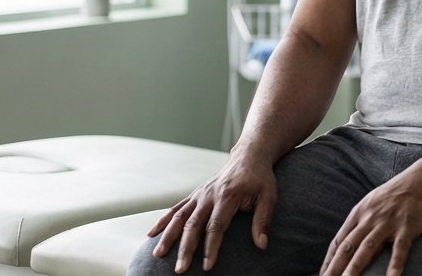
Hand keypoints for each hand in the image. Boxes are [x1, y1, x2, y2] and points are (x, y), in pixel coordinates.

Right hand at [146, 152, 277, 272]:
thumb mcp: (269, 196)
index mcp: (228, 195)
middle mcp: (209, 195)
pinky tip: (151, 234)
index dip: (211, 247)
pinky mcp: (194, 195)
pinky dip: (162, 221)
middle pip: (193, 224)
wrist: (249, 157)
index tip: (207, 266)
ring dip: (167, 236)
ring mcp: (199, 194)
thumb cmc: (260, 178)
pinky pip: (176, 208)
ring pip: (179, 216)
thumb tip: (262, 245)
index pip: (216, 226)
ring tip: (158, 254)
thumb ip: (263, 220)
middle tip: (180, 269)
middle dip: (185, 248)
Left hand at [321, 172, 421, 275]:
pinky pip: (399, 250)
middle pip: (348, 247)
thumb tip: (351, 240)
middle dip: (335, 268)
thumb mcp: (373, 202)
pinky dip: (394, 266)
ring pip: (367, 249)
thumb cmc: (399, 192)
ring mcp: (388, 223)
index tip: (322, 275)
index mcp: (360, 213)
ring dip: (355, 268)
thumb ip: (362, 221)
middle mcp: (370, 218)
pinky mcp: (407, 227)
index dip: (329, 261)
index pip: (339, 241)